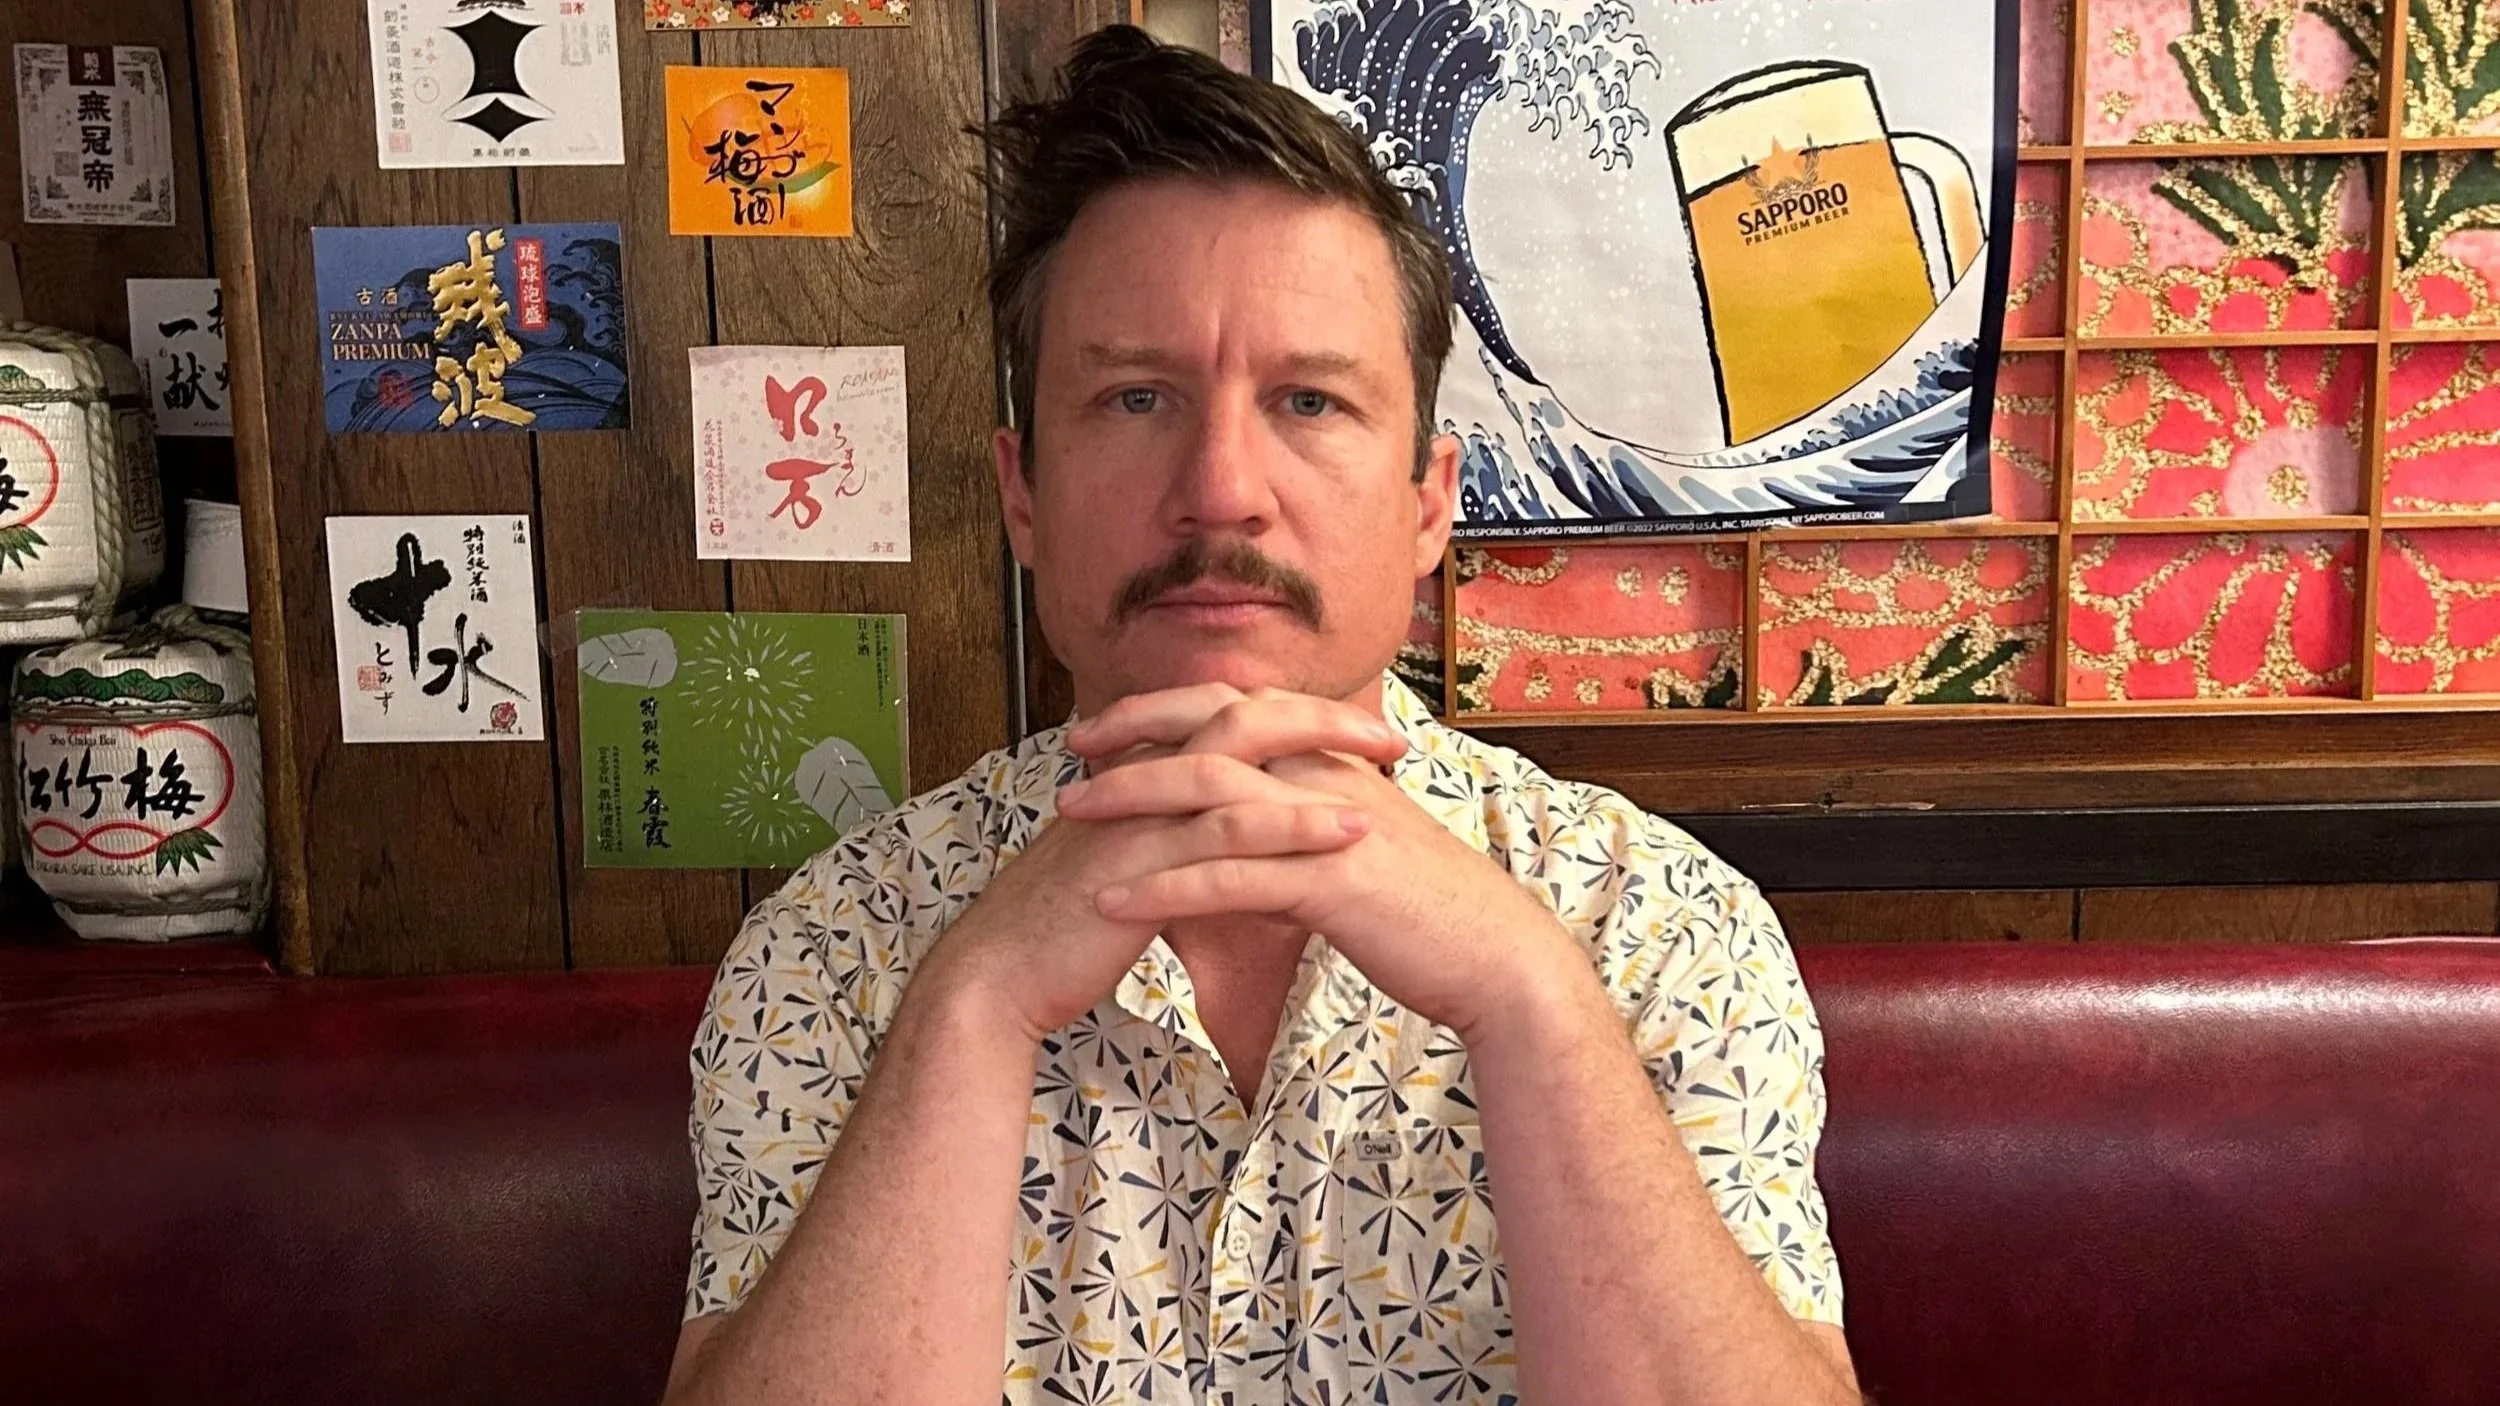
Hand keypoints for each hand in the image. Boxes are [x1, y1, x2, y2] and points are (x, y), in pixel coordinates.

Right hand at [923, 685, 1401, 1042]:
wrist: (999, 976)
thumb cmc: (1063, 930)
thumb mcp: (1131, 876)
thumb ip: (1176, 854)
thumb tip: (1231, 865)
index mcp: (1142, 774)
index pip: (1228, 720)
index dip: (1295, 719)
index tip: (1357, 734)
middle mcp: (1142, 778)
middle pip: (1243, 715)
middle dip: (1320, 718)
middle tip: (1387, 736)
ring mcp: (1139, 813)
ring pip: (1241, 761)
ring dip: (1321, 762)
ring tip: (1387, 771)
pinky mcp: (1143, 859)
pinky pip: (1228, 830)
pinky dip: (1294, 824)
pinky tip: (1347, 832)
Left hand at [1056, 687, 1576, 1038]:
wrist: (1496, 958)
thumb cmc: (1426, 914)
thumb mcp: (1351, 862)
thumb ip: (1294, 848)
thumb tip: (1243, 862)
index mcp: (1331, 764)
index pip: (1236, 709)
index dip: (1168, 708)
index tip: (1110, 723)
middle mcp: (1325, 777)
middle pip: (1211, 730)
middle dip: (1134, 734)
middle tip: (1071, 748)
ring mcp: (1326, 825)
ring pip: (1209, 794)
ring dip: (1131, 800)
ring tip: (1071, 815)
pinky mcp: (1327, 882)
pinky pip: (1227, 877)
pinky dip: (1162, 886)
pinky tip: (1110, 901)